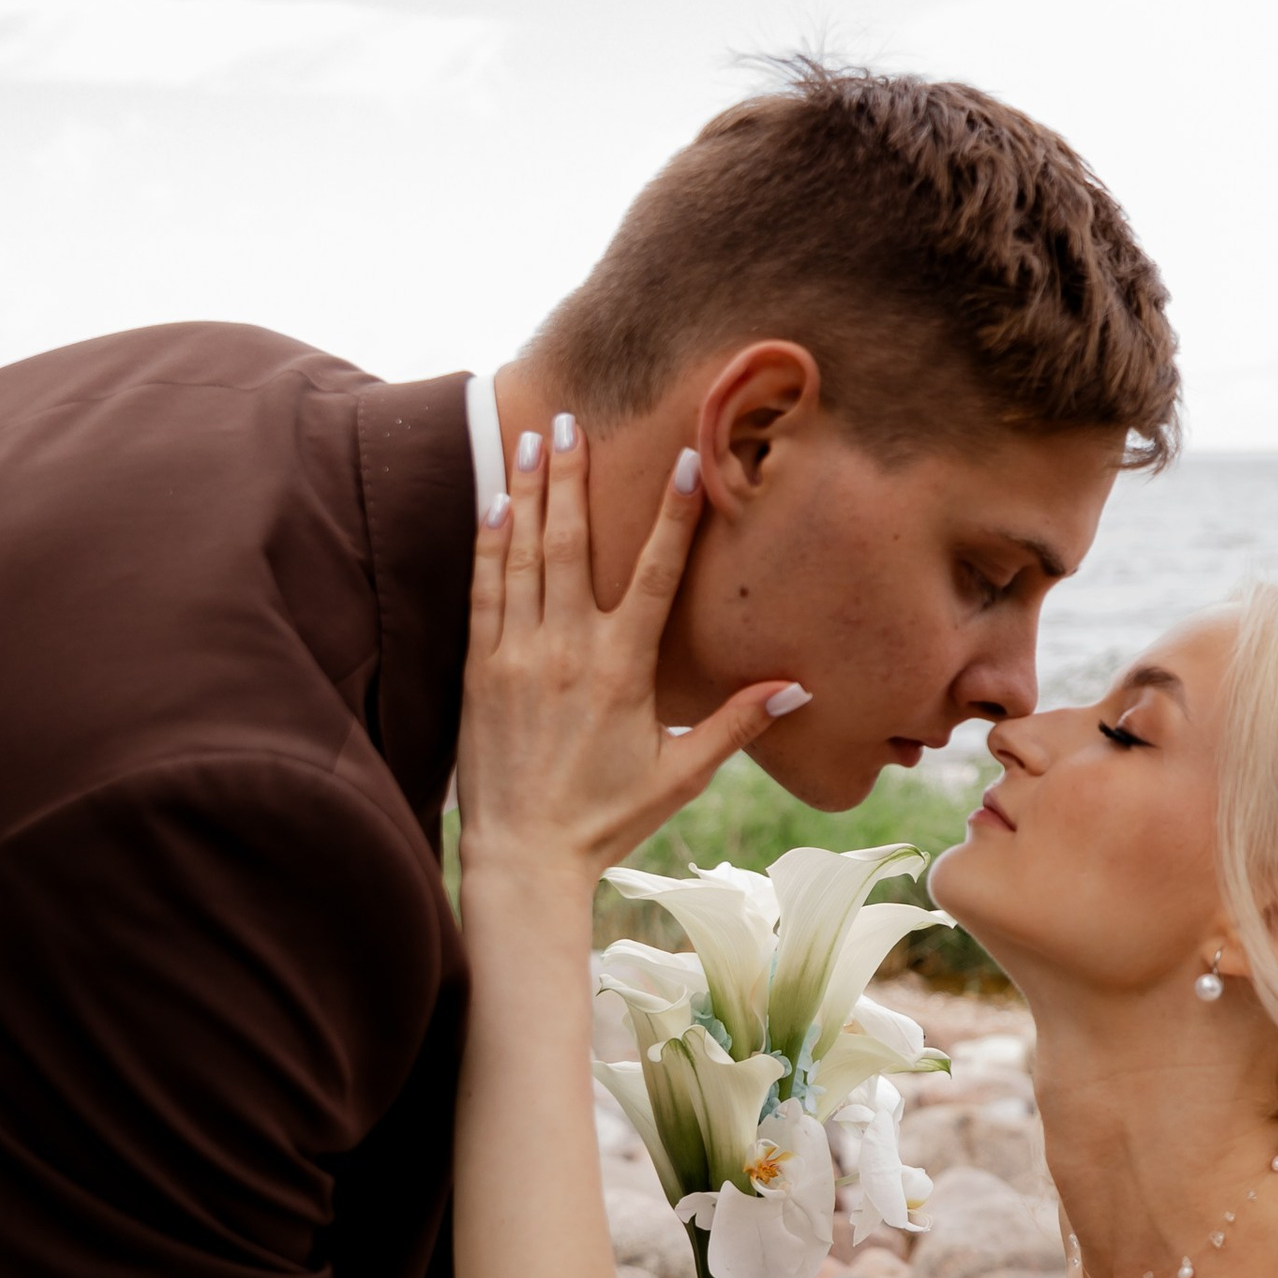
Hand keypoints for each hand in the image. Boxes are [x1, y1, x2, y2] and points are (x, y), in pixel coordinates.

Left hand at [456, 424, 806, 894]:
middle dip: (574, 477)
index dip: (674, 514)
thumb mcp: (681, 774)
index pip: (656, 575)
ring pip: (523, 556)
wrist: (523, 857)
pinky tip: (495, 505)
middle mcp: (567, 651)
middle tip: (573, 420)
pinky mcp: (478, 670)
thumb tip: (799, 689)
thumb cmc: (607, 819)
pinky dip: (488, 543)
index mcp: (623, 671)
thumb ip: (735, 724)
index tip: (687, 460)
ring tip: (533, 439)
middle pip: (574, 544)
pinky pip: (483, 591)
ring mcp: (517, 656)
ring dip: (529, 494)